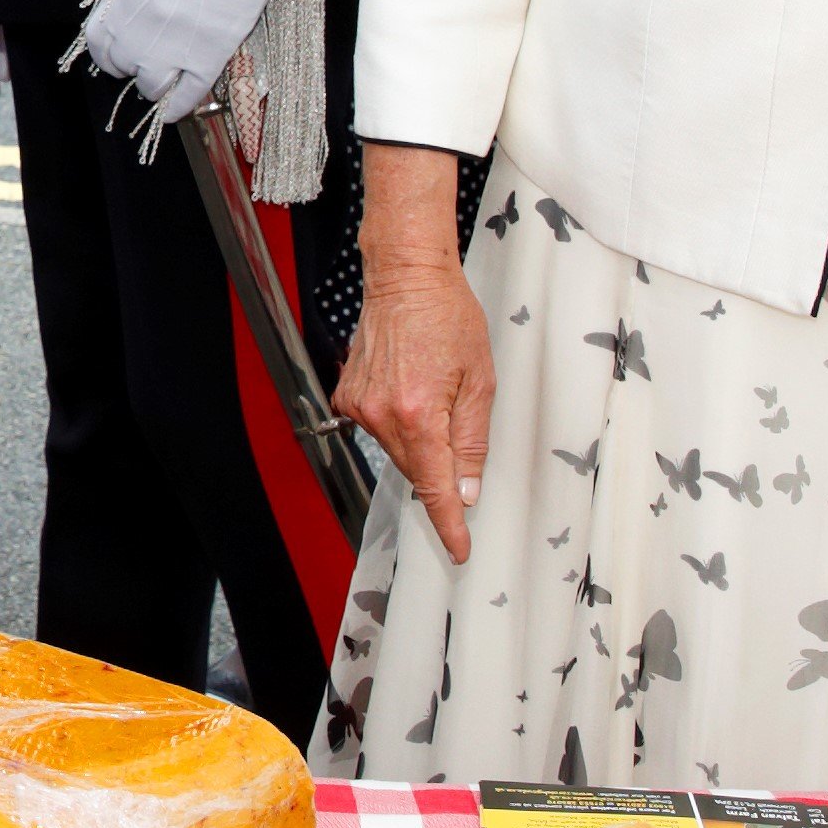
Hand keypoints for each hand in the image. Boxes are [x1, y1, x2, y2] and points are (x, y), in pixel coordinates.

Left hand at [83, 0, 278, 124]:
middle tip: (143, 60)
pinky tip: (175, 111)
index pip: (98, 43)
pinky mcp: (205, 62)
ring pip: (151, 88)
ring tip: (160, 82)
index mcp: (119, 6)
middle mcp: (136, 37)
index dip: (107, 49)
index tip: (115, 49)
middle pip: (122, 67)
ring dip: (153, 86)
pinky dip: (180, 107)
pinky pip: (187, 96)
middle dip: (130, 64)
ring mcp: (170, 54)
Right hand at [334, 142, 493, 564]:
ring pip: (398, 450)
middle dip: (440, 466)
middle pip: (417, 470)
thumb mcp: (480, 380)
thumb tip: (466, 491)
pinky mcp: (347, 395)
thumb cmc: (449, 317)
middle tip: (458, 420)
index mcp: (421, 414)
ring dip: (419, 438)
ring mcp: (360, 406)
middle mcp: (383, 416)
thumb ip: (472, 441)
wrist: (405, 277)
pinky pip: (378, 428)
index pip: (435, 488)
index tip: (459, 550)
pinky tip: (408, 385)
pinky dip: (397, 420)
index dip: (449, 524)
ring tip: (432, 389)